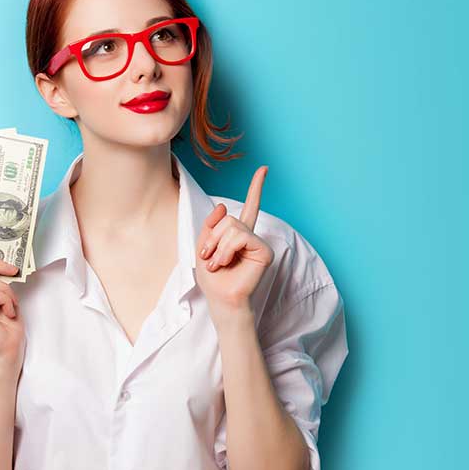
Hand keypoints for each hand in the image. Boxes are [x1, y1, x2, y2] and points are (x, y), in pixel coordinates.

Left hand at [195, 165, 274, 311]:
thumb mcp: (203, 247)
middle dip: (212, 238)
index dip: (256, 188)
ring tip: (218, 263)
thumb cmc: (213, 280)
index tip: (264, 169)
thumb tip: (223, 206)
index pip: (249, 207)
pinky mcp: (264, 251)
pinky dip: (227, 250)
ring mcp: (259, 243)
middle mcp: (251, 236)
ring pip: (232, 227)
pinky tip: (227, 263)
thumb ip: (210, 226)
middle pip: (228, 218)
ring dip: (218, 247)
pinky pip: (240, 237)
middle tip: (209, 258)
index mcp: (239, 234)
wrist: (221, 300)